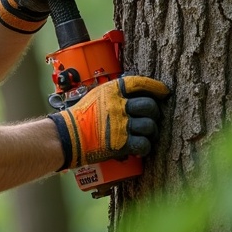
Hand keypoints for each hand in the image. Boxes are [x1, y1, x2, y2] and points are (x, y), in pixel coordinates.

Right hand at [48, 75, 168, 169]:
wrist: (67, 136)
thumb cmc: (80, 116)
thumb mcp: (96, 95)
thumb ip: (115, 94)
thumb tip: (135, 96)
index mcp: (111, 90)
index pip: (140, 83)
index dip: (156, 87)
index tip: (164, 92)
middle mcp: (117, 105)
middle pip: (150, 106)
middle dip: (155, 113)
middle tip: (152, 119)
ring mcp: (120, 124)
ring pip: (150, 126)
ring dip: (151, 132)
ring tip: (146, 136)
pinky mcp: (121, 143)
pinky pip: (144, 144)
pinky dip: (145, 147)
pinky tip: (140, 148)